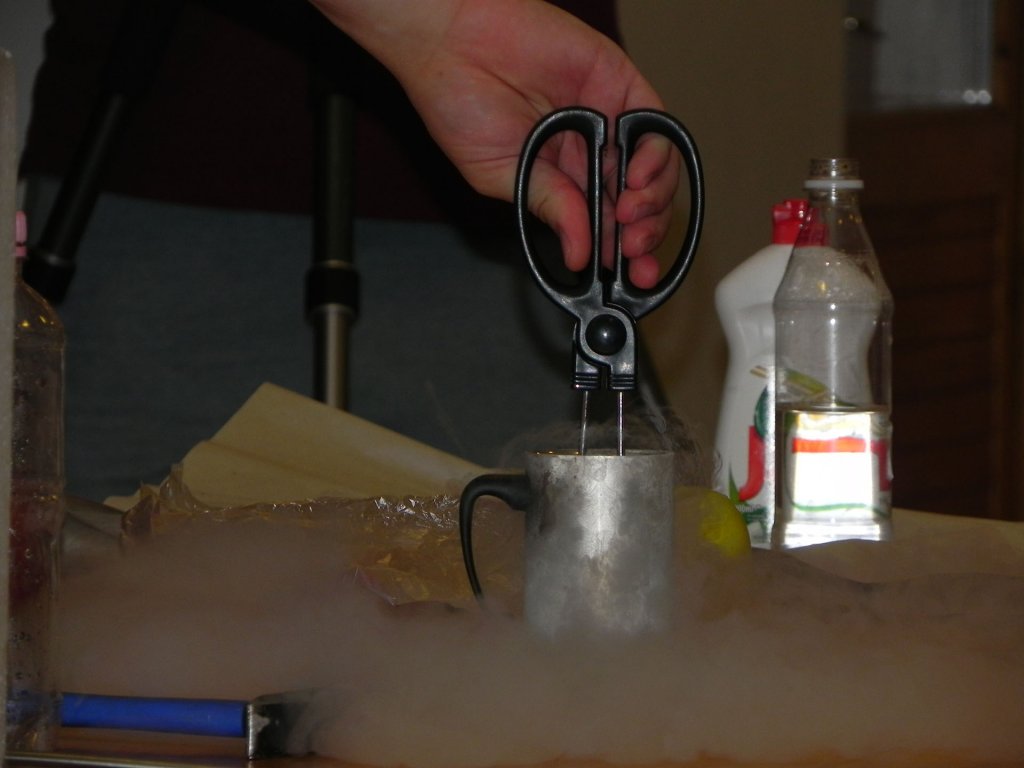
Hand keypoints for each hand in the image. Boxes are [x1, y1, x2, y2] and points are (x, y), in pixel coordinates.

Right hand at [310, 0, 679, 287]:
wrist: (452, 42)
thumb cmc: (460, 103)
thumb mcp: (502, 177)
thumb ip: (549, 208)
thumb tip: (579, 254)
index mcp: (560, 179)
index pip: (605, 224)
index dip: (623, 253)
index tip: (630, 278)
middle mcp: (589, 151)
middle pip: (637, 203)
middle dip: (642, 235)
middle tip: (633, 254)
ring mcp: (607, 120)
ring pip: (654, 170)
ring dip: (650, 202)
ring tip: (627, 216)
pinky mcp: (619, 85)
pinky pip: (656, 127)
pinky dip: (655, 157)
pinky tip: (634, 177)